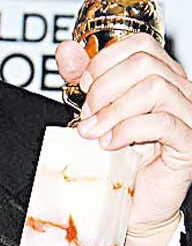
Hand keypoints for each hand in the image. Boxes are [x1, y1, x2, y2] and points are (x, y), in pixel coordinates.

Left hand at [57, 33, 191, 245]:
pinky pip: (163, 123)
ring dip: (114, 110)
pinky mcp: (189, 144)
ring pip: (154, 88)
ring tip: (95, 131)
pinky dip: (128, 130)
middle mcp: (180, 91)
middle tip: (88, 114)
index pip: (139, 45)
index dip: (105, 61)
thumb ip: (81, 76)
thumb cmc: (118, 153)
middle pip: (144, 63)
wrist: (132, 200)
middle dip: (105, 87)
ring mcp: (189, 116)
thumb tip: (66, 50)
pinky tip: (111, 144)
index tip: (85, 86)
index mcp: (161, 75)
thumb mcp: (94, 108)